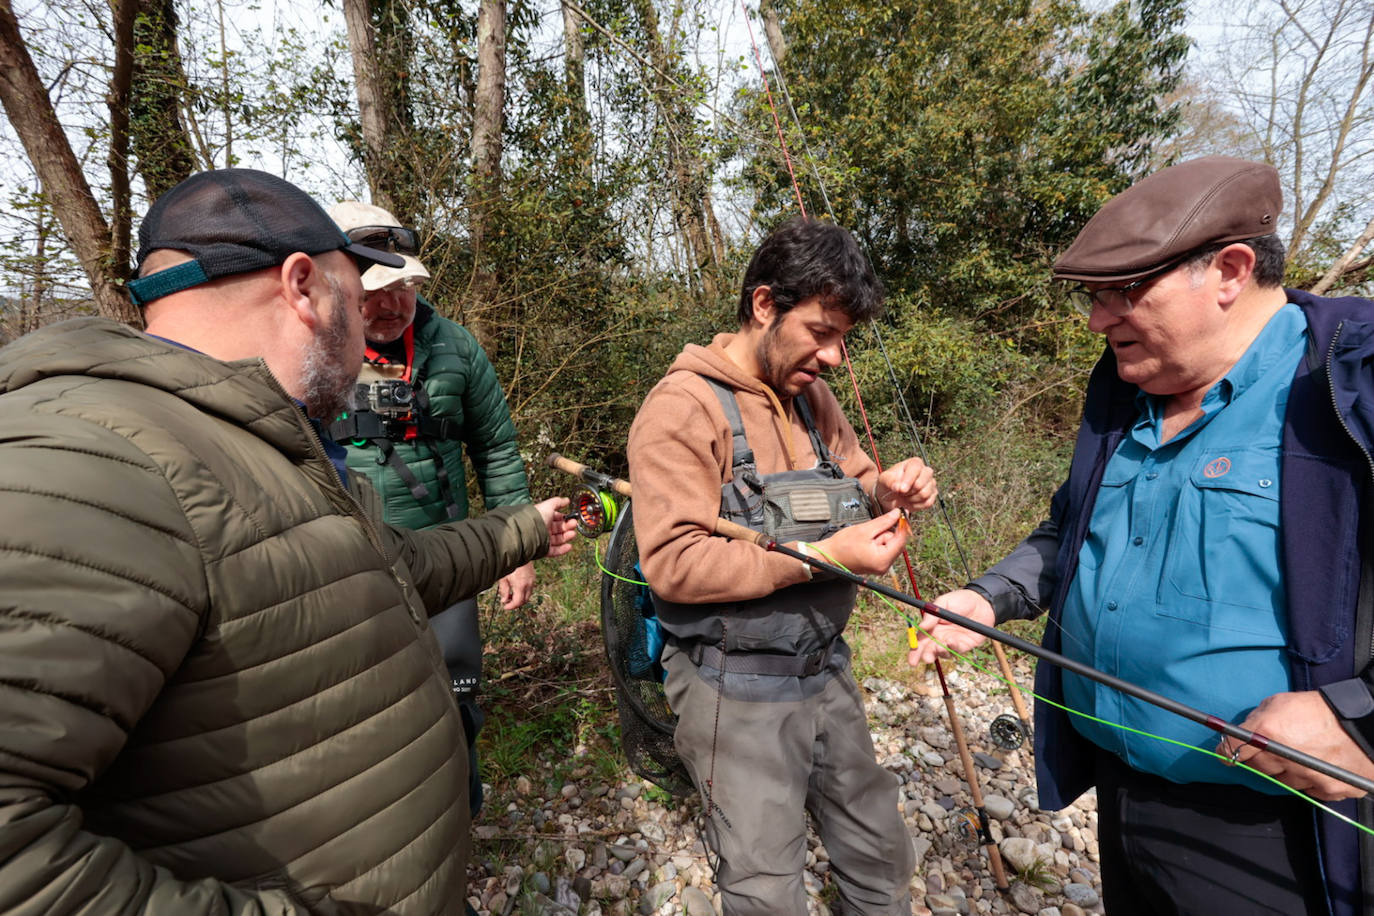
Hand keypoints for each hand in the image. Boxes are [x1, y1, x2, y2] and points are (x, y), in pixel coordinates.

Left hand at [498, 562, 535, 609]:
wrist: (520, 552)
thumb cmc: (510, 564)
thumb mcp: (503, 578)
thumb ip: (504, 590)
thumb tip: (504, 600)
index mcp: (520, 585)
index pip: (518, 602)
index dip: (511, 607)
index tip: (505, 607)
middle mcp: (528, 584)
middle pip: (524, 601)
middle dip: (516, 603)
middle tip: (507, 602)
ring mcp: (532, 581)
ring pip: (528, 595)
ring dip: (520, 598)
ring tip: (511, 594)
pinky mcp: (533, 577)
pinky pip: (530, 589)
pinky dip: (524, 592)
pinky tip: (516, 588)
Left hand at [536, 497, 576, 557]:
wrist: (528, 531)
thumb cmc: (536, 517)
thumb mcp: (548, 506)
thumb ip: (558, 502)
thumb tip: (566, 500)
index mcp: (544, 518)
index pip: (556, 518)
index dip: (564, 517)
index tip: (572, 517)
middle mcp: (543, 528)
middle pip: (558, 528)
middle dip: (568, 526)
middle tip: (574, 524)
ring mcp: (544, 539)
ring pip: (558, 539)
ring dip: (567, 537)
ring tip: (573, 534)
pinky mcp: (544, 550)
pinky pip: (555, 551)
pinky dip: (563, 549)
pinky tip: (569, 546)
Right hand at [808, 509, 908, 575]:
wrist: (829, 556)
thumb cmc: (842, 546)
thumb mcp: (864, 529)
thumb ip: (884, 521)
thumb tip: (898, 514)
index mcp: (882, 559)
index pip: (901, 540)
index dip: (902, 525)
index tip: (903, 513)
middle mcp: (884, 566)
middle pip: (896, 543)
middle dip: (885, 532)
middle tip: (870, 531)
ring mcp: (881, 566)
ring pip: (889, 544)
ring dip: (880, 537)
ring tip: (865, 538)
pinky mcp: (877, 564)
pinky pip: (884, 548)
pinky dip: (877, 541)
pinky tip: (866, 542)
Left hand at [875, 457, 937, 512]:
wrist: (892, 497)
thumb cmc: (888, 484)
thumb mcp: (884, 480)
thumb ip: (890, 481)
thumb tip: (898, 487)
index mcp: (914, 463)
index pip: (915, 468)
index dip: (908, 480)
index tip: (901, 490)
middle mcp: (926, 471)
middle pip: (921, 483)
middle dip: (909, 491)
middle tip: (901, 492)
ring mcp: (931, 483)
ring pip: (925, 494)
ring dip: (912, 499)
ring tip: (905, 496)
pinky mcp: (933, 495)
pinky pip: (928, 503)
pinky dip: (917, 505)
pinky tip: (910, 501)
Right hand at [908, 588, 994, 665]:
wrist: (981, 602)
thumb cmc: (960, 600)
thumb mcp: (943, 603)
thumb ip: (932, 615)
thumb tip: (920, 627)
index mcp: (931, 627)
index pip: (920, 641)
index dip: (915, 650)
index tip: (912, 657)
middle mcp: (940, 637)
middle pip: (929, 650)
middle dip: (926, 656)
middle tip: (926, 658)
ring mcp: (951, 642)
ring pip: (942, 653)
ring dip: (939, 653)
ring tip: (939, 648)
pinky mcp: (964, 645)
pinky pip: (956, 650)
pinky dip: (953, 648)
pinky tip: (951, 641)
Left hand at [1219, 690, 1373, 800]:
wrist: (1361, 723)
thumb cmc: (1317, 709)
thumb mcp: (1279, 703)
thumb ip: (1257, 719)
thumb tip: (1243, 733)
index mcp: (1267, 733)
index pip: (1232, 749)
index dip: (1226, 750)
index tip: (1224, 752)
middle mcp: (1284, 758)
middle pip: (1257, 768)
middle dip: (1260, 759)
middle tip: (1271, 749)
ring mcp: (1306, 777)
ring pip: (1283, 781)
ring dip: (1286, 771)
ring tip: (1301, 755)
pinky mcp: (1327, 790)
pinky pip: (1308, 790)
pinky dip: (1309, 781)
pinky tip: (1317, 766)